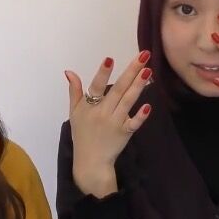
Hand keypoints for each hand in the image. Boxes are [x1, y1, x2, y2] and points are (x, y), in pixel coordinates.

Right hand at [64, 52, 153, 197]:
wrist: (90, 161)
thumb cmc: (82, 134)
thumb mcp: (74, 112)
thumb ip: (74, 91)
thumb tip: (70, 72)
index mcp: (89, 107)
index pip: (95, 87)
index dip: (102, 74)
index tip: (110, 59)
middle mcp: (102, 113)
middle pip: (118, 89)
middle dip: (131, 71)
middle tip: (143, 56)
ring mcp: (115, 123)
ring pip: (128, 102)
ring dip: (138, 86)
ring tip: (148, 71)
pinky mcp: (125, 133)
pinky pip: (134, 124)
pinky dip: (140, 116)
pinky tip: (148, 106)